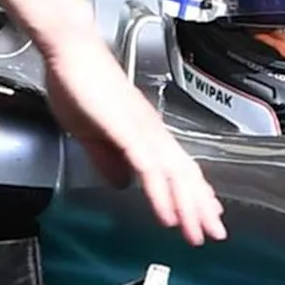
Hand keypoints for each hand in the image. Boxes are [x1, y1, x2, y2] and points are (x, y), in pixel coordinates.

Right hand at [42, 39, 228, 244]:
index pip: (178, 168)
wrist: (70, 51)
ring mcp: (143, 131)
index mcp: (145, 132)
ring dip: (188, 207)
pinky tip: (169, 214)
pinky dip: (162, 195)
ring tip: (198, 232)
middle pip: (185, 175)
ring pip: (175, 175)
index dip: (193, 193)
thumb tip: (122, 183)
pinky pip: (151, 169)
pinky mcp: (128, 131)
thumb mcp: (91, 132)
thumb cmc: (77, 83)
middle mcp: (152, 131)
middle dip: (201, 207)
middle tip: (214, 233)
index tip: (204, 214)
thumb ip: (107, 158)